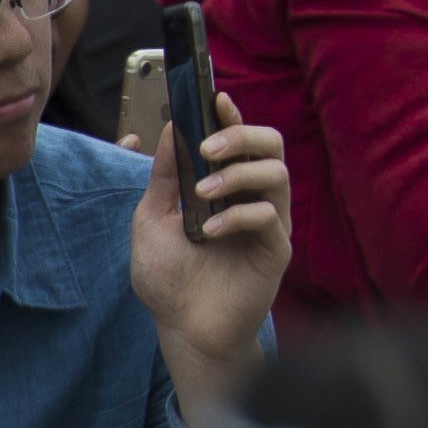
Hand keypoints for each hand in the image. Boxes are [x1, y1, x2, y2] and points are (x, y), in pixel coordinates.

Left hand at [133, 98, 292, 409]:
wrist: (183, 328)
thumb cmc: (168, 276)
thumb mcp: (150, 218)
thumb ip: (162, 176)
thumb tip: (168, 127)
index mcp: (226, 186)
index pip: (241, 139)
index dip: (233, 115)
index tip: (216, 100)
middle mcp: (253, 198)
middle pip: (271, 145)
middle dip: (242, 134)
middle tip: (210, 146)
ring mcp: (269, 222)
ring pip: (277, 174)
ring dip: (238, 174)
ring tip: (203, 193)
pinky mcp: (276, 249)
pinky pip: (269, 216)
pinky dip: (238, 215)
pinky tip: (210, 232)